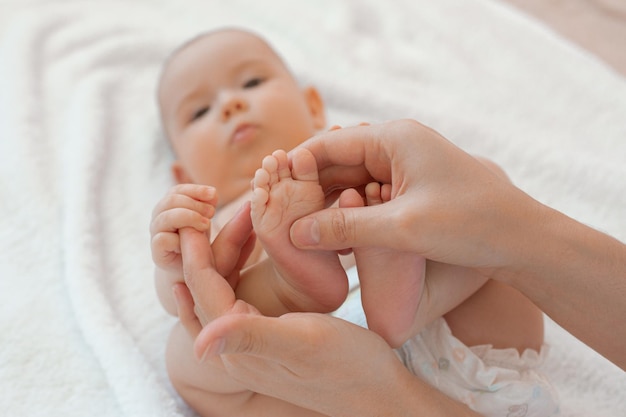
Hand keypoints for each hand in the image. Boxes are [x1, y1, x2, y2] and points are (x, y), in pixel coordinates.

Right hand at [150, 184, 215, 273]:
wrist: (191, 275)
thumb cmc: (201, 245)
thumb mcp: (211, 225)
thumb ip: (214, 210)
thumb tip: (220, 196)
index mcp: (171, 206)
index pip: (177, 190)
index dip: (195, 190)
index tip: (214, 195)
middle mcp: (160, 217)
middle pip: (171, 200)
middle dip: (194, 203)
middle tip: (212, 212)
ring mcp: (156, 234)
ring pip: (165, 217)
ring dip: (188, 217)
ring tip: (207, 225)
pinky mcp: (156, 252)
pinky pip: (162, 239)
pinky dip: (178, 239)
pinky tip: (192, 244)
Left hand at [178, 212, 480, 416]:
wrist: (375, 389)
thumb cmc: (348, 363)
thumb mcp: (303, 342)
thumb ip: (251, 338)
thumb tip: (196, 348)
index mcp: (238, 346)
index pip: (202, 288)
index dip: (193, 249)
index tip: (192, 214)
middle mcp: (235, 350)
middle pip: (203, 290)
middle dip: (201, 250)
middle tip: (203, 212)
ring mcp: (248, 346)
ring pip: (216, 294)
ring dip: (216, 259)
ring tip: (221, 226)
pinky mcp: (264, 341)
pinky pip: (233, 301)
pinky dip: (233, 272)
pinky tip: (240, 256)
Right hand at [291, 119, 625, 369]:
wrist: (523, 240)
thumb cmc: (470, 224)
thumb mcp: (402, 228)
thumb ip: (345, 228)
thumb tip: (296, 232)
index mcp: (394, 138)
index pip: (330, 144)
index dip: (297, 166)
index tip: (272, 191)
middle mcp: (398, 146)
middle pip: (338, 163)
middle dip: (311, 191)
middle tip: (283, 218)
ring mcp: (406, 168)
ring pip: (352, 183)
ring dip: (330, 206)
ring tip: (304, 233)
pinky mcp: (412, 190)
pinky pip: (370, 198)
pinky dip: (352, 215)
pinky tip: (335, 239)